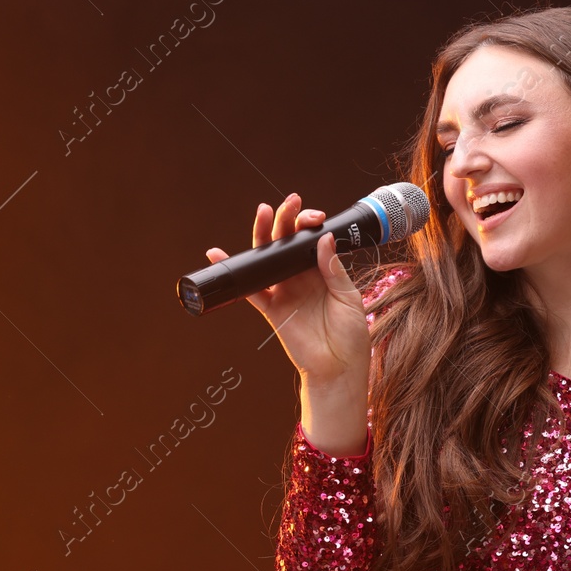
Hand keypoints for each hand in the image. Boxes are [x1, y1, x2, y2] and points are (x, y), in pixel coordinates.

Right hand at [204, 193, 367, 382]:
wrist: (339, 368)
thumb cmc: (351, 336)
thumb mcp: (349, 298)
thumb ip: (333, 269)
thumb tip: (323, 238)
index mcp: (323, 272)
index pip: (311, 240)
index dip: (310, 225)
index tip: (315, 216)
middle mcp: (301, 278)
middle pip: (287, 242)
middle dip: (287, 220)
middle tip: (290, 202)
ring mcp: (285, 291)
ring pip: (267, 258)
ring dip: (263, 234)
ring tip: (263, 213)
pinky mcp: (271, 309)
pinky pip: (249, 288)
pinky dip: (234, 272)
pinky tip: (219, 254)